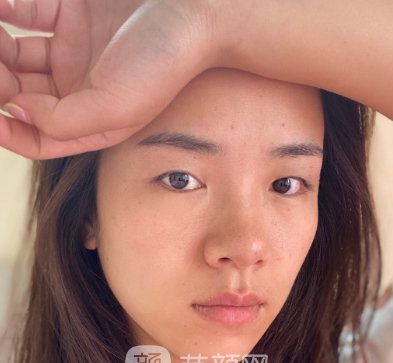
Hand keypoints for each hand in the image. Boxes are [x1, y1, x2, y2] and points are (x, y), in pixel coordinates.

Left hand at [0, 0, 216, 158]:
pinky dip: (7, 12)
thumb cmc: (163, 64)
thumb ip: (63, 123)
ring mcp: (72, 52)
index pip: (39, 138)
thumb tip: (17, 110)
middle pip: (20, 96)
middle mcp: (79, 91)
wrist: (192, 12)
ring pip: (15, 57)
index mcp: (91, 121)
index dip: (9, 133)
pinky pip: (26, 14)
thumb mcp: (117, 110)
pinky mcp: (70, 14)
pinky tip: (3, 10)